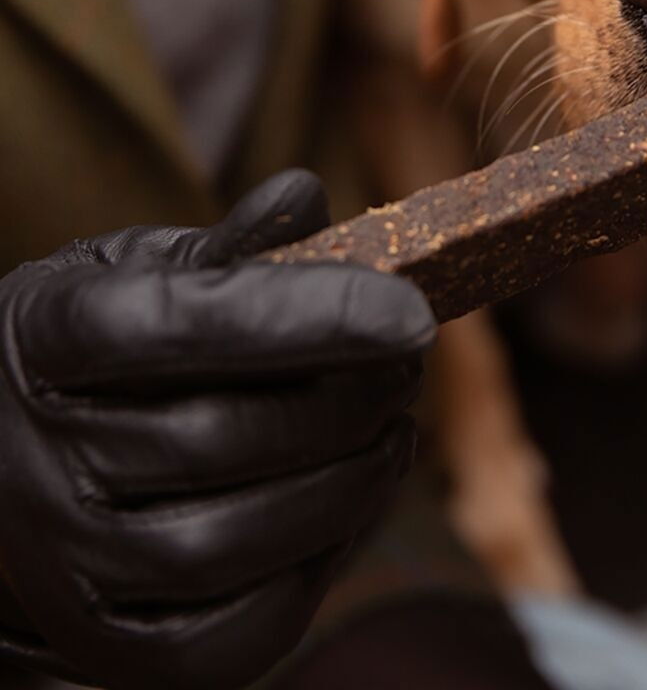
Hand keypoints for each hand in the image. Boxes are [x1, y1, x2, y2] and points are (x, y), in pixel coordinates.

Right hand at [0, 171, 434, 689]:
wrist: (5, 468)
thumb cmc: (98, 352)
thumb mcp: (136, 274)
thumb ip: (227, 246)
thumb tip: (307, 194)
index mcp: (50, 338)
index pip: (186, 324)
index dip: (311, 315)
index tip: (415, 311)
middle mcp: (36, 460)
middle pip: (221, 437)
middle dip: (348, 400)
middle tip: (408, 365)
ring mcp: (66, 565)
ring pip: (231, 543)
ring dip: (347, 484)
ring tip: (392, 430)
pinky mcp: (109, 644)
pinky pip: (236, 630)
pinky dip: (318, 567)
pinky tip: (349, 503)